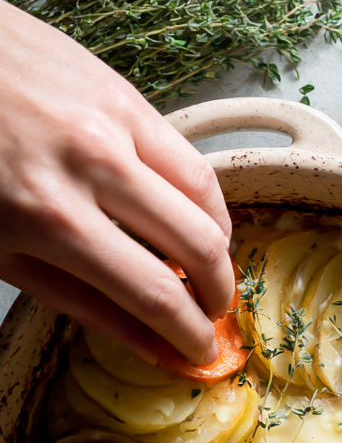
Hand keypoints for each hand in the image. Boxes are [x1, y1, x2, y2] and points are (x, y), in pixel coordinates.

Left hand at [0, 1, 233, 364]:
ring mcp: (112, 120)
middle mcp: (92, 165)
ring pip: (205, 196)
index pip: (154, 293)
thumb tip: (150, 345)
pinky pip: (185, 152)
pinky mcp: (121, 90)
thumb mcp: (1, 254)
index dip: (189, 334)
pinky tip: (189, 217)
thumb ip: (82, 303)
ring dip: (219, 244)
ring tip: (207, 267)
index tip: (200, 352)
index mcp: (51, 219)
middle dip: (217, 293)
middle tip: (213, 312)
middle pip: (197, 245)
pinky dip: (198, 196)